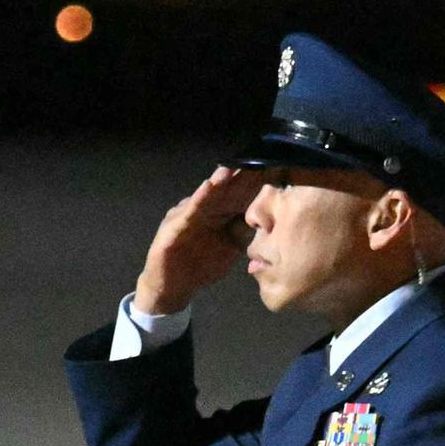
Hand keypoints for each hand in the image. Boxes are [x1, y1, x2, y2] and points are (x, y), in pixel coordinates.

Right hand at [132, 166, 263, 317]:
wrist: (171, 286)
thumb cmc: (200, 268)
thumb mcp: (229, 251)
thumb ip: (244, 235)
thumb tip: (266, 223)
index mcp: (221, 215)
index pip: (241, 196)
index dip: (256, 184)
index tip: (274, 169)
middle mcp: (207, 210)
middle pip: (227, 190)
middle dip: (241, 176)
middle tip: (258, 159)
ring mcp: (191, 214)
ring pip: (209, 195)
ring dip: (220, 180)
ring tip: (232, 168)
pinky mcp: (176, 225)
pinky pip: (190, 210)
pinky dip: (198, 198)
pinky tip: (208, 186)